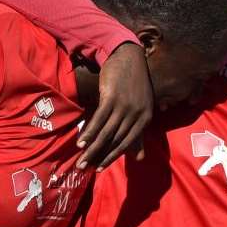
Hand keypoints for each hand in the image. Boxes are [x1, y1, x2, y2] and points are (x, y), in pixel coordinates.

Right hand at [78, 42, 152, 171]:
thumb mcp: (140, 109)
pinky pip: (99, 119)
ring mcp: (125, 106)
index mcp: (145, 119)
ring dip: (92, 148)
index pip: (126, 143)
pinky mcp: (112, 97)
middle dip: (98, 157)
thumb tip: (140, 158)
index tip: (98, 169)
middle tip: (84, 168)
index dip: (111, 157)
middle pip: (115, 140)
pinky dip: (89, 132)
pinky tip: (80, 142)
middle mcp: (137, 114)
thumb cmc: (133, 85)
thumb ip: (138, 134)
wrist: (128, 58)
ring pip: (106, 132)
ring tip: (80, 160)